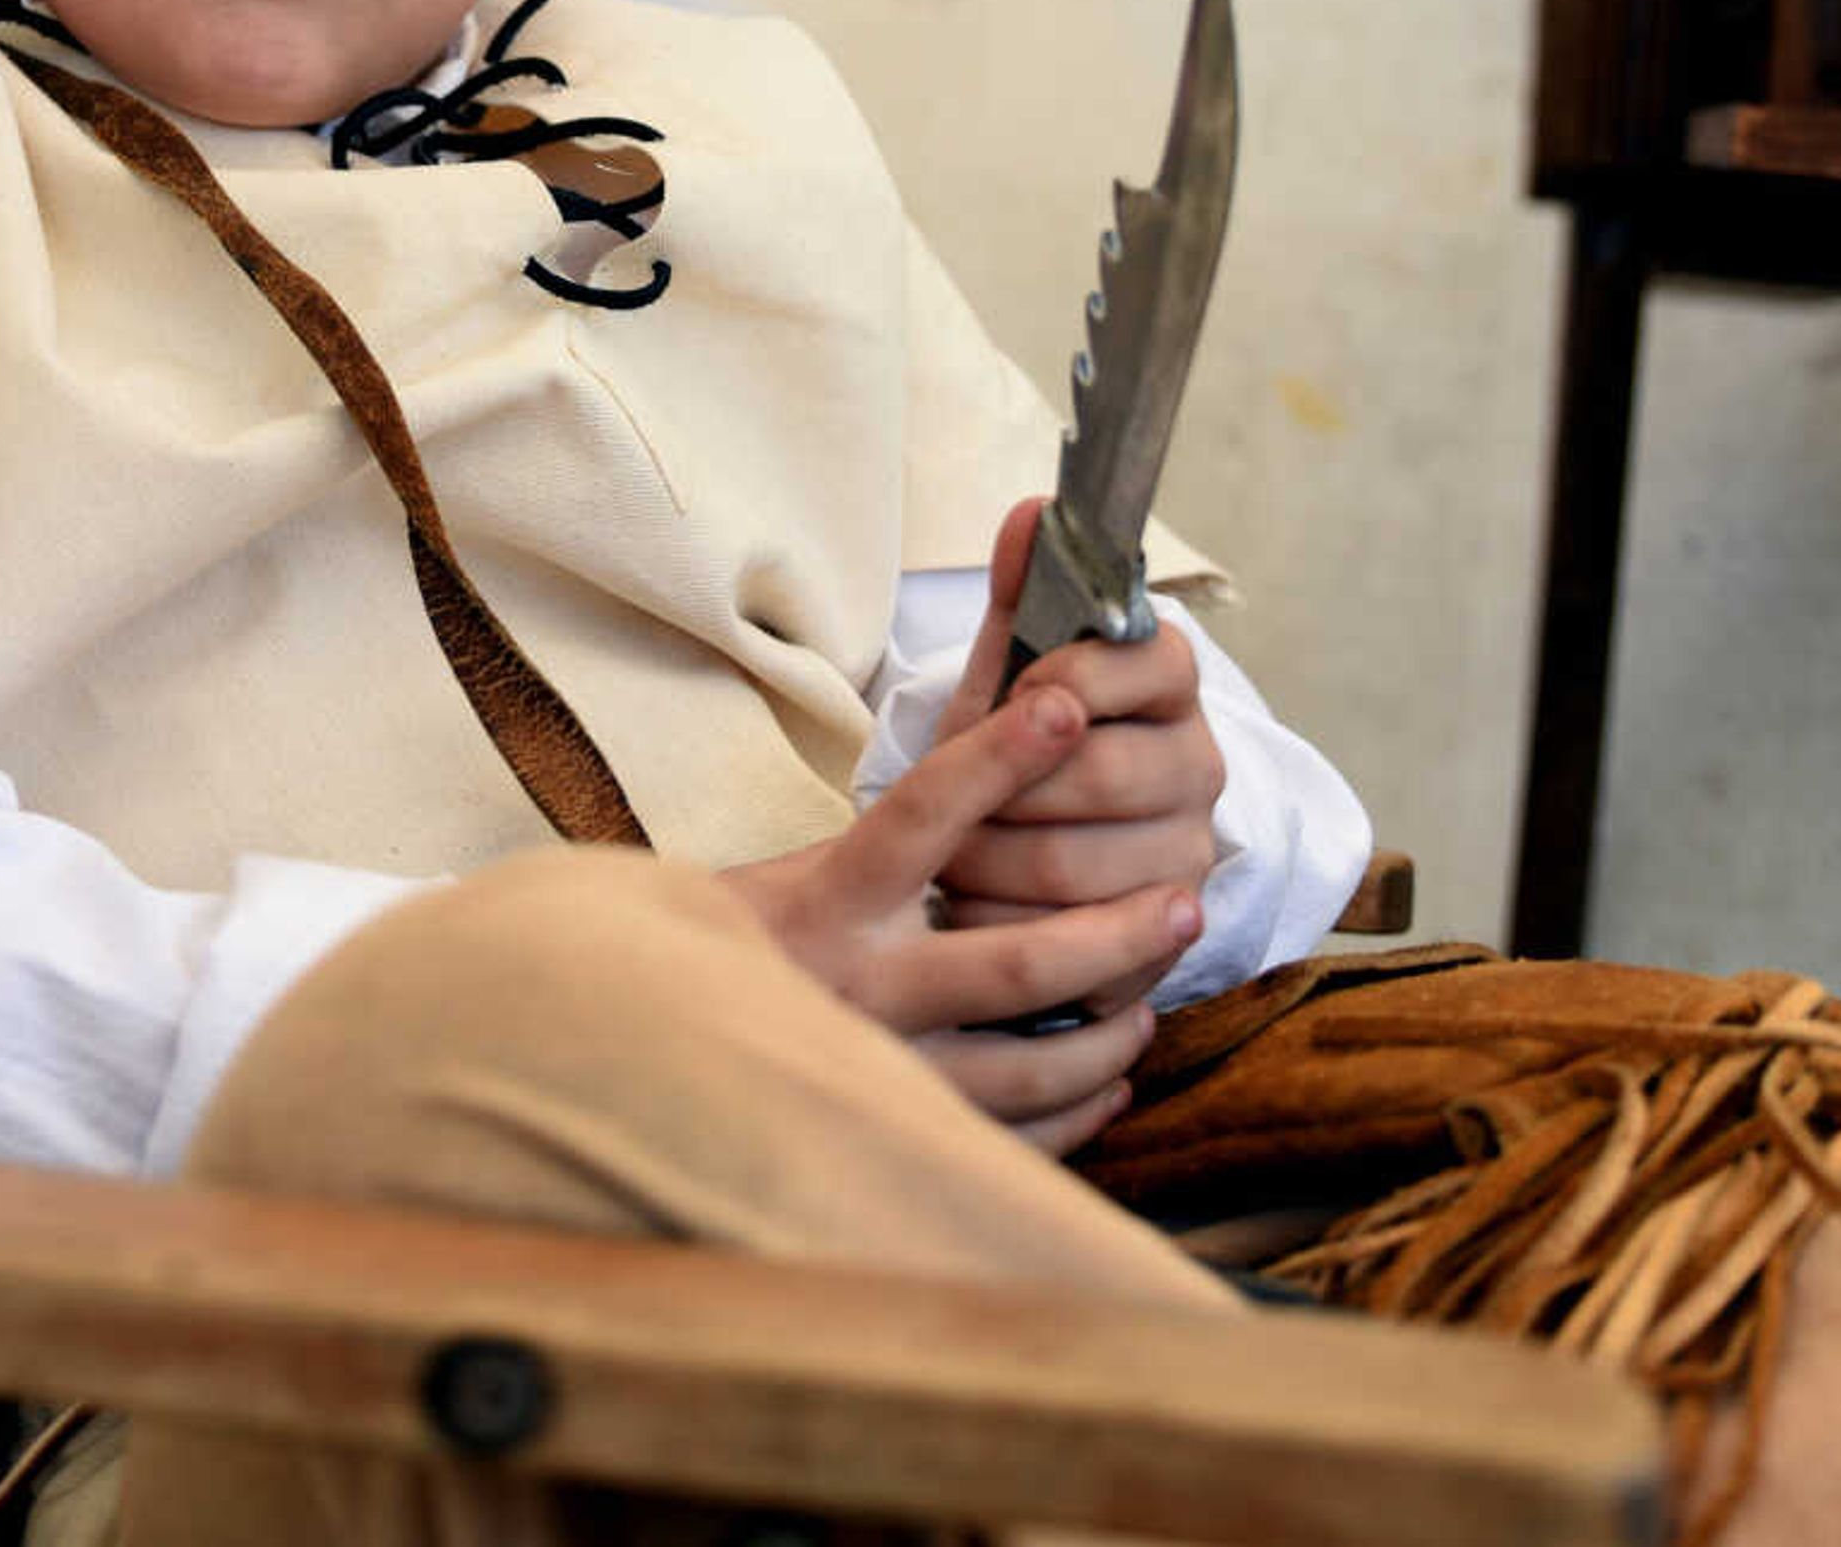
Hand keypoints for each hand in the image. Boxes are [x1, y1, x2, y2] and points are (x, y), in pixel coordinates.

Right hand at [716, 681, 1204, 1154]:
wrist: (654, 1035)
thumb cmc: (740, 940)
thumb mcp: (790, 870)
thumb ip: (888, 840)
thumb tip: (994, 758)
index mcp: (826, 897)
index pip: (922, 811)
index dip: (998, 758)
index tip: (1066, 705)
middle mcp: (855, 985)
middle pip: (1011, 962)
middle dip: (1113, 935)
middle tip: (1187, 904)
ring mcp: (878, 1067)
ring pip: (1026, 1066)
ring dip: (1105, 1036)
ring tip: (1148, 1007)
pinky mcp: (894, 1131)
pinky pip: (1008, 1135)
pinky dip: (1072, 1111)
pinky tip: (1108, 1084)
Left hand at [932, 497, 1225, 1014]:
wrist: (1029, 847)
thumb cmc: (1015, 746)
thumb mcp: (1008, 672)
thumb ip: (1023, 594)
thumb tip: (1035, 508)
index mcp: (1170, 684)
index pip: (1141, 665)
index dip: (1062, 682)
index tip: (1011, 697)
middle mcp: (1201, 768)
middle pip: (1102, 777)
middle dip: (1004, 790)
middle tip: (953, 798)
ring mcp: (1191, 858)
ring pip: (1075, 869)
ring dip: (988, 863)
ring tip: (948, 854)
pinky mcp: (1163, 940)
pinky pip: (1074, 946)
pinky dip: (1006, 926)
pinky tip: (977, 906)